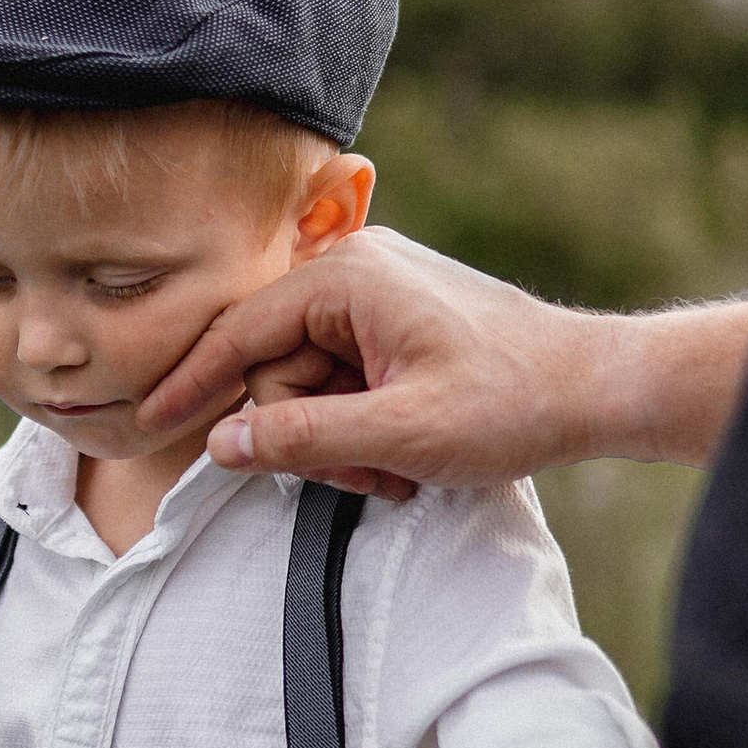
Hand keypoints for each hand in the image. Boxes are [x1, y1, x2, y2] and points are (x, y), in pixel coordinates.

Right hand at [139, 235, 747, 493]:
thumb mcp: (401, 433)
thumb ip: (303, 438)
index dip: (194, 383)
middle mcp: (356, 272)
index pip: (241, 332)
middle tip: (370, 476)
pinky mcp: (396, 324)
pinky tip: (405, 456)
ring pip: (309, 382)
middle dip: (311, 435)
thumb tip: (221, 442)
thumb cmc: (512, 402)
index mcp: (349, 278)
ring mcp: (377, 296)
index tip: (149, 422)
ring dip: (342, 441)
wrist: (598, 388)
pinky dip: (362, 427)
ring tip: (398, 471)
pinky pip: (343, 381)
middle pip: (276, 365)